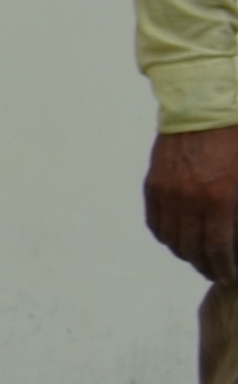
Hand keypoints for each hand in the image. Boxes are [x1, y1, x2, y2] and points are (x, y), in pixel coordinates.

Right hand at [151, 126, 237, 279]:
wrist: (206, 106)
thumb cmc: (237, 140)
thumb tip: (236, 236)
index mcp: (220, 199)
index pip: (218, 249)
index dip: (224, 268)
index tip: (230, 277)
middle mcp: (189, 200)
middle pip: (192, 249)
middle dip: (205, 266)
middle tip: (215, 272)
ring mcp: (167, 193)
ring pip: (171, 239)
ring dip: (185, 253)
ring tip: (197, 257)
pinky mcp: (154, 184)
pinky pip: (155, 222)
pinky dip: (166, 236)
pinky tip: (177, 238)